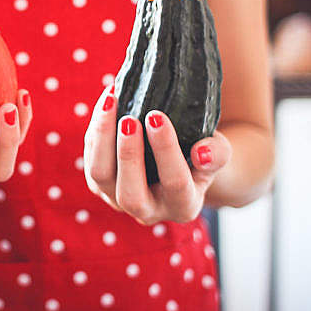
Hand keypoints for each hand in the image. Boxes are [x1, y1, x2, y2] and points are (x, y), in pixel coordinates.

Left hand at [83, 86, 231, 224]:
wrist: (181, 161)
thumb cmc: (202, 153)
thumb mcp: (219, 152)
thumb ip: (217, 154)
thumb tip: (201, 151)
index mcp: (183, 206)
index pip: (175, 183)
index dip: (166, 151)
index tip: (158, 118)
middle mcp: (149, 210)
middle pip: (130, 194)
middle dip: (128, 154)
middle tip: (129, 119)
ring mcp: (119, 200)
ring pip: (100, 176)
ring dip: (103, 138)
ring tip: (111, 102)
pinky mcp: (100, 184)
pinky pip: (90, 158)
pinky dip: (96, 129)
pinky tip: (108, 100)